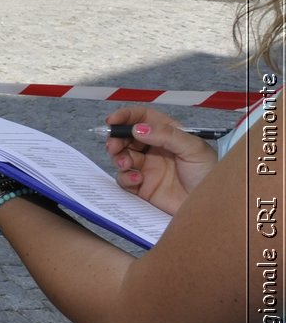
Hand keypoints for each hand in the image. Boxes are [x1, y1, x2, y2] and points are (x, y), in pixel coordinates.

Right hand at [102, 105, 219, 215]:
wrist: (208, 206)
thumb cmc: (209, 174)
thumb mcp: (193, 148)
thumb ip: (166, 135)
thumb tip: (138, 129)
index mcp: (168, 134)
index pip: (143, 118)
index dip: (126, 117)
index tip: (112, 121)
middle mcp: (154, 149)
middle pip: (126, 138)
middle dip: (116, 140)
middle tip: (114, 146)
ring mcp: (147, 168)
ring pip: (121, 157)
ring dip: (119, 159)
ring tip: (126, 164)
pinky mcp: (141, 186)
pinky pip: (124, 179)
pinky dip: (125, 178)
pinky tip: (137, 179)